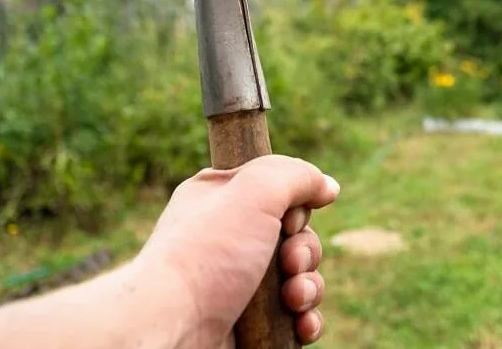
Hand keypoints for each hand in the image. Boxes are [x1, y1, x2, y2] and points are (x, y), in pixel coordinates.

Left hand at [135, 155, 340, 347]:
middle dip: (306, 252)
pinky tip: (300, 325)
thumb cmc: (206, 255)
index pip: (278, 191)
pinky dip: (304, 321)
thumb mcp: (255, 190)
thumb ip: (297, 175)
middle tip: (289, 265)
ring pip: (300, 279)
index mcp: (221, 199)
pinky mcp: (249, 323)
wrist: (174, 326)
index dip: (295, 207)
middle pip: (296, 237)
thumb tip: (327, 187)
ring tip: (292, 301)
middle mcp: (229, 240)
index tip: (287, 220)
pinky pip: (293, 318)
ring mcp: (239, 284)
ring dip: (309, 289)